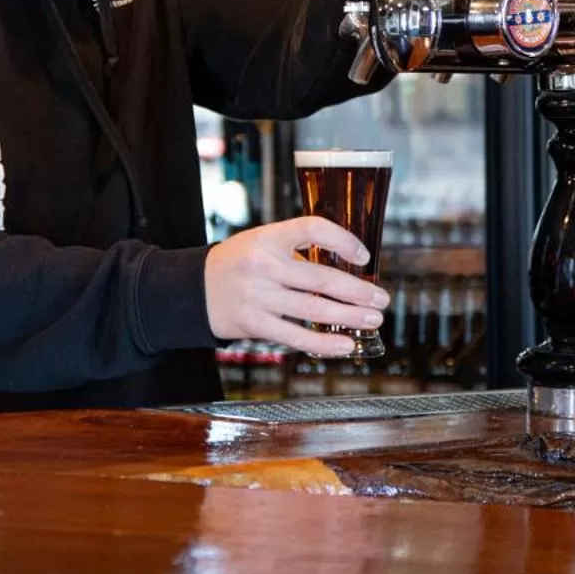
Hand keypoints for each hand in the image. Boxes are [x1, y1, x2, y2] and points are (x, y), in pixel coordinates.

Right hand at [205, 215, 390, 356]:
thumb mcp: (262, 242)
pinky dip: (324, 344)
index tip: (364, 256)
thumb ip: (298, 250)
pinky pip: (296, 336)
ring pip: (313, 309)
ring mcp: (257, 296)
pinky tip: (346, 345)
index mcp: (268, 237)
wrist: (193, 290)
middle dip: (358, 291)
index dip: (343, 240)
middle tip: (381, 299)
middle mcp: (263, 265)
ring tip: (372, 320)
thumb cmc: (238, 264)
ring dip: (349, 316)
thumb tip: (349, 267)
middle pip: (321, 278)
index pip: (312, 228)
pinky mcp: (254, 324)